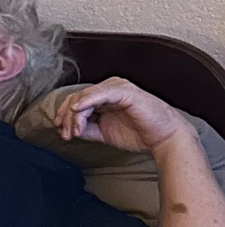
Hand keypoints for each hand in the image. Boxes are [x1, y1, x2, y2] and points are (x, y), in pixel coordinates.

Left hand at [55, 77, 194, 153]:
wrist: (164, 138)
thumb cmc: (139, 133)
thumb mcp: (104, 132)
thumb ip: (87, 129)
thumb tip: (69, 129)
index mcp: (103, 97)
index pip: (76, 101)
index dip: (64, 115)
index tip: (61, 132)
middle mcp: (108, 89)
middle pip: (77, 98)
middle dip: (67, 118)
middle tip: (65, 135)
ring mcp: (116, 88)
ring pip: (84, 97)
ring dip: (75, 116)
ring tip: (75, 131)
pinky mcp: (124, 91)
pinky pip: (100, 93)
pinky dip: (87, 100)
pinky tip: (78, 109)